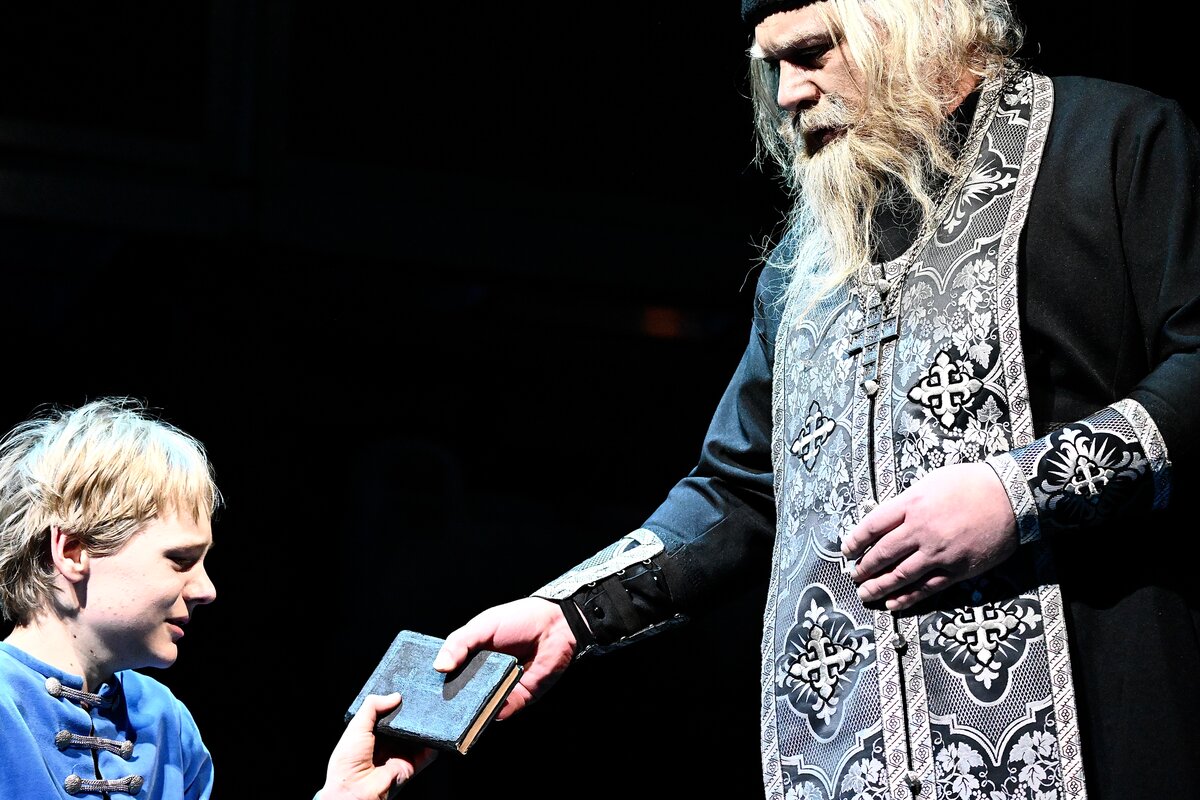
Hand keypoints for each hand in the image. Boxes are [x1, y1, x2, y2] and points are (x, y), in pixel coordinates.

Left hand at [319, 693, 436, 799]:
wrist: (355, 790)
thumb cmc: (348, 760)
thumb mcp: (357, 726)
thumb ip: (372, 707)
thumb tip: (396, 695)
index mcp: (371, 734)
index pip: (387, 714)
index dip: (394, 702)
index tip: (406, 688)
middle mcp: (387, 743)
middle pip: (404, 723)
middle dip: (412, 712)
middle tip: (421, 696)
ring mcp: (400, 754)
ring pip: (417, 736)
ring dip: (424, 725)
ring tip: (432, 708)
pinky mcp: (411, 765)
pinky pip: (427, 753)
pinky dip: (433, 743)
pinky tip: (437, 730)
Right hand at [433, 597, 574, 719]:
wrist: (554, 625)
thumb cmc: (517, 620)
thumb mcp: (482, 626)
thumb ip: (459, 643)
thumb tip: (439, 667)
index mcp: (470, 657)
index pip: (448, 674)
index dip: (435, 682)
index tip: (420, 690)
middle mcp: (482, 676)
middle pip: (461, 694)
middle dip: (451, 702)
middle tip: (435, 709)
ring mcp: (499, 688)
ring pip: (480, 706)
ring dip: (472, 711)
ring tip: (460, 714)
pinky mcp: (518, 698)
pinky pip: (503, 710)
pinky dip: (496, 712)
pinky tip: (490, 709)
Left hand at [840, 462, 1017, 611]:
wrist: (1012, 495)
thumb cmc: (972, 483)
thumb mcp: (932, 482)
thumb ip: (908, 503)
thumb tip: (887, 521)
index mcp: (912, 504)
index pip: (872, 525)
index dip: (855, 540)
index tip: (847, 549)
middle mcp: (921, 530)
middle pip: (882, 553)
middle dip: (864, 567)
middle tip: (853, 575)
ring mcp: (939, 552)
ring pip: (901, 575)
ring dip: (879, 587)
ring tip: (866, 594)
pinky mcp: (957, 569)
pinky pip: (927, 588)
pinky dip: (908, 598)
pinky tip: (894, 604)